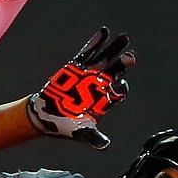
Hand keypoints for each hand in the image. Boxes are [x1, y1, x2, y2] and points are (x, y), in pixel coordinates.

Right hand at [26, 28, 133, 148]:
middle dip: (123, 64)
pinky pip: (88, 52)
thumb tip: (105, 146)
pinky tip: (104, 31)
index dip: (120, 87)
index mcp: (103, 100)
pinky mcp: (77, 67)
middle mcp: (99, 85)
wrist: (47, 115)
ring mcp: (89, 74)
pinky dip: (95, 42)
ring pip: (105, 58)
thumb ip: (93, 138)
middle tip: (130, 57)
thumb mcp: (80, 132)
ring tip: (125, 38)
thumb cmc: (66, 125)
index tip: (120, 85)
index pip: (117, 91)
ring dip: (114, 48)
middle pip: (116, 72)